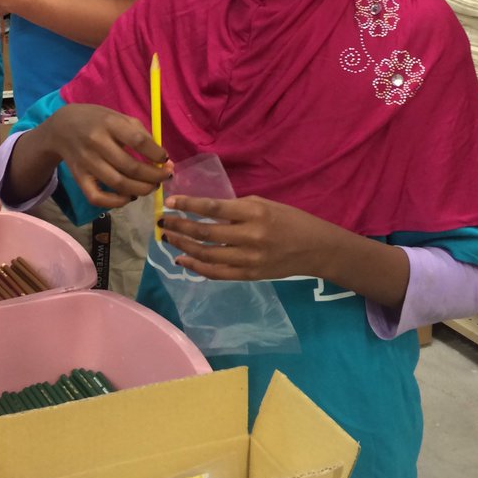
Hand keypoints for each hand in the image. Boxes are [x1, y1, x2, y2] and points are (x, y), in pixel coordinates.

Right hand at [36, 104, 170, 207]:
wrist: (61, 128)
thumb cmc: (97, 121)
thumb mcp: (118, 117)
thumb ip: (141, 134)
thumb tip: (162, 158)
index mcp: (109, 123)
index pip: (138, 141)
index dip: (156, 153)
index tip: (165, 158)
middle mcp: (96, 142)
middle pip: (131, 167)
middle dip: (154, 176)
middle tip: (164, 177)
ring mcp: (86, 162)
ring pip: (118, 184)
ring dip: (141, 190)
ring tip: (152, 187)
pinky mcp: (79, 177)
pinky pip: (97, 197)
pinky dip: (116, 202)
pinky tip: (129, 197)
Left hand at [159, 195, 349, 281]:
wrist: (315, 249)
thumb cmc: (289, 219)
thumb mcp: (264, 204)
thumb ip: (235, 208)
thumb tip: (202, 210)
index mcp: (254, 212)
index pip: (213, 207)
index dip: (188, 205)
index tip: (170, 202)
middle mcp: (250, 236)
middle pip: (205, 232)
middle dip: (179, 227)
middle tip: (163, 222)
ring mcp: (248, 259)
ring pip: (206, 255)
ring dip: (183, 246)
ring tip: (168, 238)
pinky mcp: (248, 275)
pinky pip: (216, 273)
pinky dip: (196, 267)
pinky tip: (183, 259)